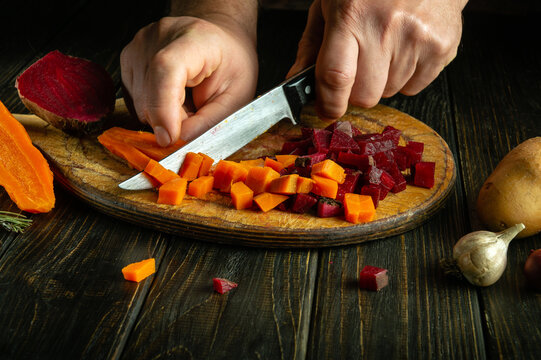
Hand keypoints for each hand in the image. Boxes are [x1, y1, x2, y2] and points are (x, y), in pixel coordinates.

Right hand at [120, 16, 257, 145]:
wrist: (219, 42)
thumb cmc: (232, 66)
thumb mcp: (236, 96)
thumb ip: (211, 120)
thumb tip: (180, 139)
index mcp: (193, 38)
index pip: (166, 68)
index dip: (164, 108)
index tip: (170, 138)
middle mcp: (157, 37)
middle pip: (150, 95)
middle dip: (172, 121)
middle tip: (196, 115)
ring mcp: (138, 47)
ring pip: (140, 103)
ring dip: (164, 116)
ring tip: (187, 102)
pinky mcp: (128, 60)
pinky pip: (135, 101)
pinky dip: (154, 110)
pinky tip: (173, 98)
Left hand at [288, 0, 466, 119]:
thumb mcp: (330, 4)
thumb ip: (311, 45)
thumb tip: (295, 80)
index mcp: (351, 15)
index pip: (336, 77)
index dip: (329, 103)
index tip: (327, 110)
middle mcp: (385, 28)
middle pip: (365, 96)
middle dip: (357, 91)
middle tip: (359, 67)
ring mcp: (417, 39)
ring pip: (389, 93)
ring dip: (382, 81)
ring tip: (386, 48)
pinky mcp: (441, 47)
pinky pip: (414, 88)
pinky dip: (406, 77)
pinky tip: (405, 48)